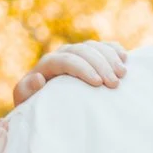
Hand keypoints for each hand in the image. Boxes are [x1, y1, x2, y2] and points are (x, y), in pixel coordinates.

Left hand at [12, 40, 127, 104]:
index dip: (82, 69)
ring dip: (110, 57)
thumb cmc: (37, 106)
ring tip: (123, 74)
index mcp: (47, 64)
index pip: (65, 60)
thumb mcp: (27, 102)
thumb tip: (38, 78)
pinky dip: (114, 49)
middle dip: (100, 65)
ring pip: (94, 46)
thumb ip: (27, 91)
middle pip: (82, 51)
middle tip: (115, 83)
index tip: (98, 83)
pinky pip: (103, 46)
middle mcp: (62, 53)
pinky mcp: (89, 55)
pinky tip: (125, 58)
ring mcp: (77, 52)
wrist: (46, 103)